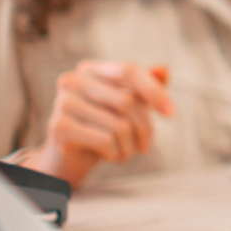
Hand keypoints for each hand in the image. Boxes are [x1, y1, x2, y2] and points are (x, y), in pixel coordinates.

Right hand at [21, 62, 173, 186]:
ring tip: (125, 153)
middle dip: (145, 128)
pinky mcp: (59, 127)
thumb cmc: (101, 129)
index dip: (154, 90)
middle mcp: (72, 80)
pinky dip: (115, 153)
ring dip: (130, 147)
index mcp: (90, 69)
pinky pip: (105, 140)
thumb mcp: (126, 107)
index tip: (170, 113)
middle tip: (146, 147)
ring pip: (119, 124)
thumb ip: (145, 87)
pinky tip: (109, 156)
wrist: (68, 161)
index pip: (129, 69)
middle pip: (127, 100)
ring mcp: (63, 103)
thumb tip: (163, 69)